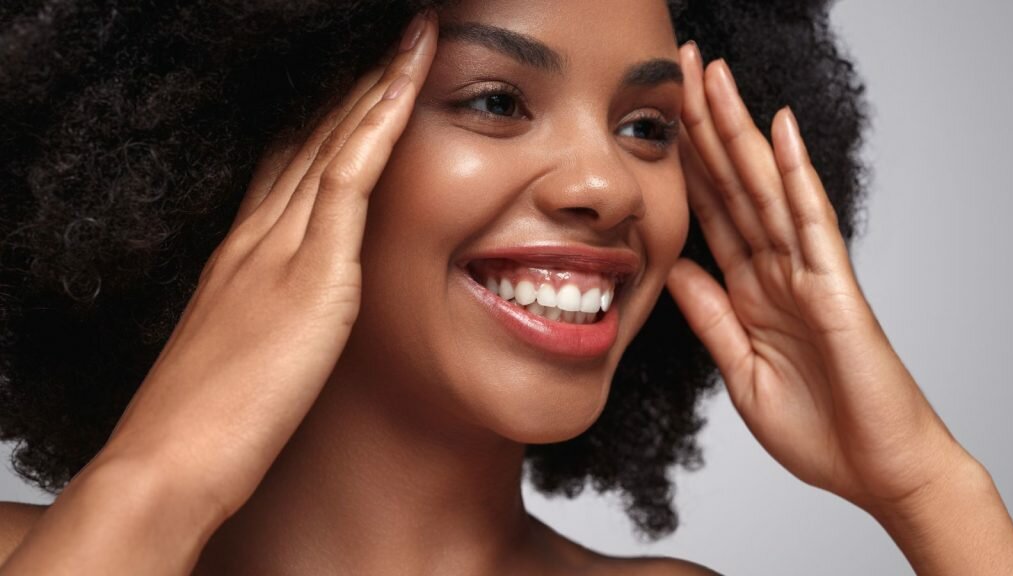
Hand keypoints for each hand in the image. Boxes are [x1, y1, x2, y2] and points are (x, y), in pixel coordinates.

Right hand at [90, 13, 437, 520]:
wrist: (170, 459)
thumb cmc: (209, 420)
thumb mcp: (243, 349)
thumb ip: (271, 315)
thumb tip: (299, 308)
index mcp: (244, 252)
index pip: (288, 161)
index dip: (323, 115)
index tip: (351, 82)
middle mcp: (261, 234)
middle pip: (311, 136)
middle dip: (351, 83)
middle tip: (386, 38)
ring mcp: (283, 246)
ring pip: (334, 140)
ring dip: (374, 82)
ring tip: (409, 36)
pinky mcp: (311, 273)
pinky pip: (351, 177)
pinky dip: (380, 123)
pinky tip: (406, 81)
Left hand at [666, 41, 971, 512]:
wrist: (876, 472)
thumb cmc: (818, 429)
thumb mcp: (740, 370)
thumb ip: (709, 316)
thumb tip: (672, 266)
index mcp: (752, 292)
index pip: (711, 213)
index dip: (685, 165)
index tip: (658, 120)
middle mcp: (778, 270)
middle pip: (734, 185)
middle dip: (706, 127)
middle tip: (682, 70)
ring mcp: (808, 273)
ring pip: (767, 188)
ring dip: (740, 132)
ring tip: (716, 78)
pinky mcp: (836, 288)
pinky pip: (811, 222)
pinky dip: (795, 175)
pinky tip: (779, 130)